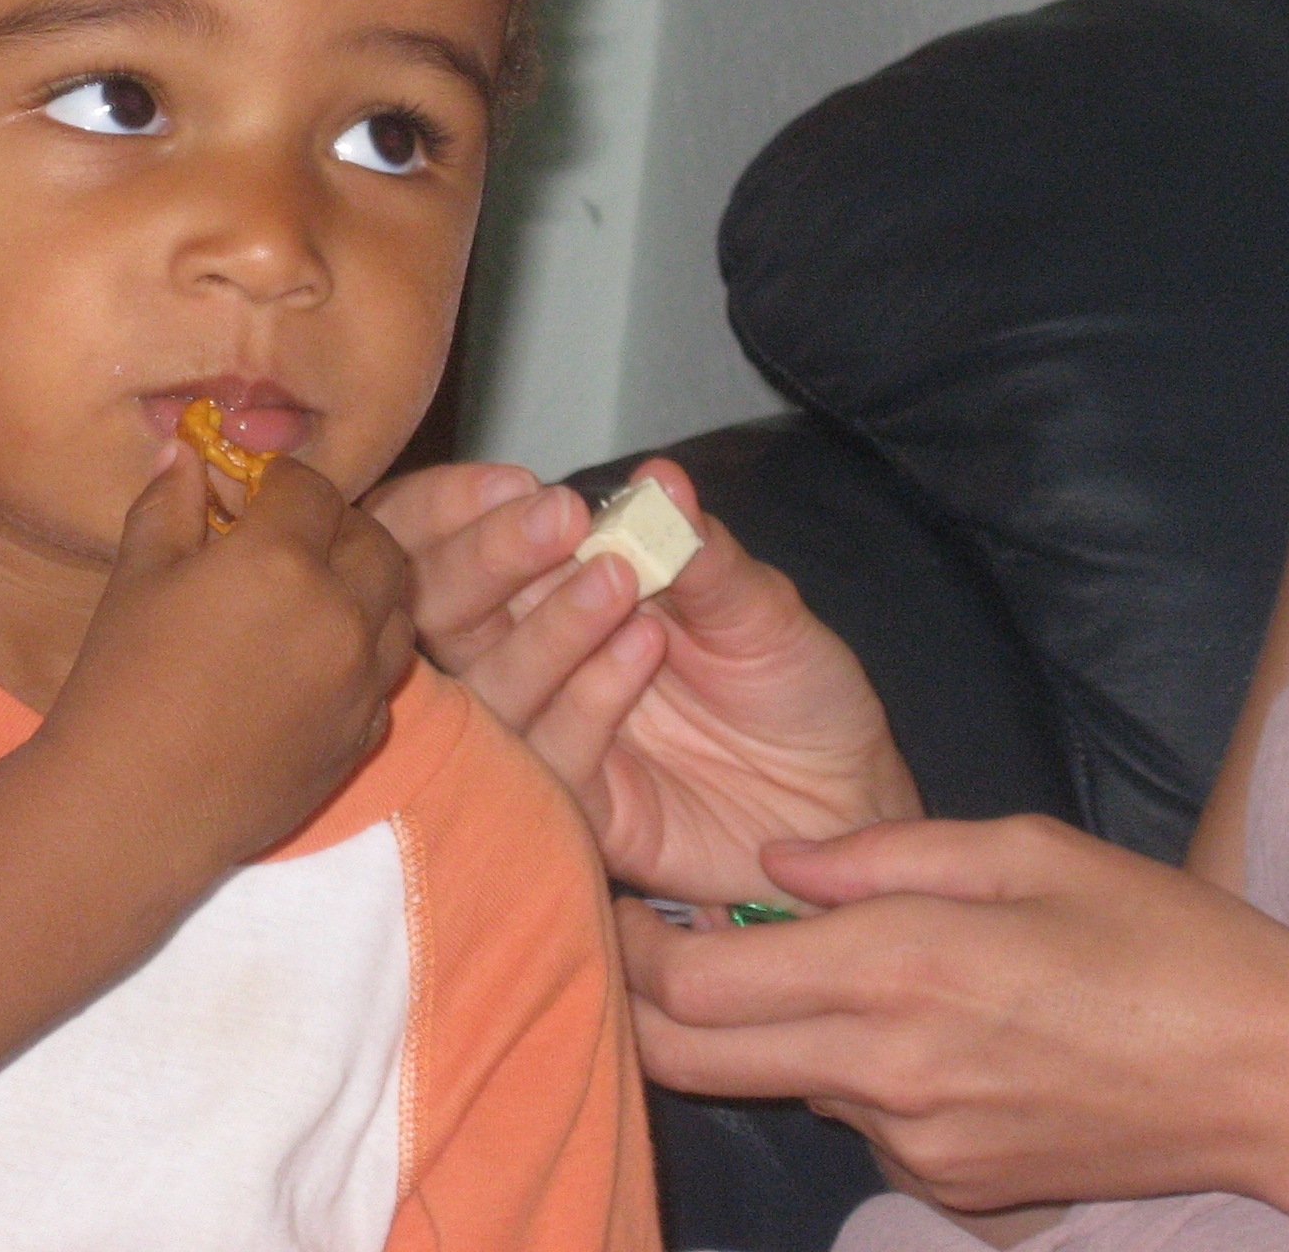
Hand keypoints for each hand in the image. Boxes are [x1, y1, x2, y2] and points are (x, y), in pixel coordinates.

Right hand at [47, 444, 414, 872]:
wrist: (130, 810)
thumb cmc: (120, 686)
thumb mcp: (137, 578)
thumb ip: (168, 504)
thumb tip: (184, 451)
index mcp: (280, 560)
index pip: (310, 488)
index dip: (279, 481)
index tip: (252, 493)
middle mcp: (339, 612)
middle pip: (372, 539)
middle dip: (336, 526)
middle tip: (290, 539)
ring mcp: (361, 679)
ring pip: (397, 604)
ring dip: (365, 585)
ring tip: (313, 595)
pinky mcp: (364, 734)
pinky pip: (386, 672)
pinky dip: (364, 652)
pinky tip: (314, 660)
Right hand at [369, 459, 918, 901]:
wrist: (844, 796)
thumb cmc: (792, 686)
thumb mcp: (758, 602)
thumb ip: (700, 550)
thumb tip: (658, 478)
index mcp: (554, 591)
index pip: (455, 545)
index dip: (461, 511)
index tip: (518, 483)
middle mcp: (536, 660)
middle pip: (444, 614)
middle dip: (484, 560)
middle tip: (558, 522)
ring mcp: (551, 735)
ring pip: (488, 687)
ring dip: (546, 629)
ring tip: (618, 585)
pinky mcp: (580, 810)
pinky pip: (548, 759)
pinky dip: (588, 699)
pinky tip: (644, 651)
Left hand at [617, 816, 1288, 1245]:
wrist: (1278, 1077)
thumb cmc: (1163, 938)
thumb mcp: (1024, 847)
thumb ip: (879, 852)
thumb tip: (772, 859)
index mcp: (897, 972)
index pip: (693, 985)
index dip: (628, 943)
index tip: (607, 893)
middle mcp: (886, 1074)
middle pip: (692, 1058)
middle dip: (644, 997)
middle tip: (638, 934)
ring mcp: (916, 1146)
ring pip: (781, 1082)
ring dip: (763, 1027)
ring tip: (811, 956)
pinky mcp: (951, 1188)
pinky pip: (860, 1119)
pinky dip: (854, 1068)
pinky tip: (926, 1021)